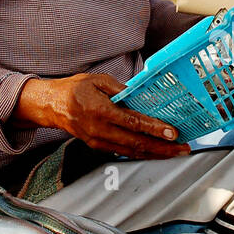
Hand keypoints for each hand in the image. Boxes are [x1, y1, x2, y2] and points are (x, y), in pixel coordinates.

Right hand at [14, 74, 189, 159]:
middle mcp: (100, 130)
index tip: (172, 132)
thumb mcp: (98, 80)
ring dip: (156, 153)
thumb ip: (121, 89)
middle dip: (162, 147)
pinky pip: (124, 152)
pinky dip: (143, 153)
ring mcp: (99, 141)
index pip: (133, 122)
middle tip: (182, 148)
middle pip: (137, 143)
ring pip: (132, 151)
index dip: (154, 128)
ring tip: (175, 152)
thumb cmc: (74, 89)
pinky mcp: (98, 146)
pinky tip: (156, 152)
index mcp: (100, 110)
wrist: (51, 106)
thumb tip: (143, 95)